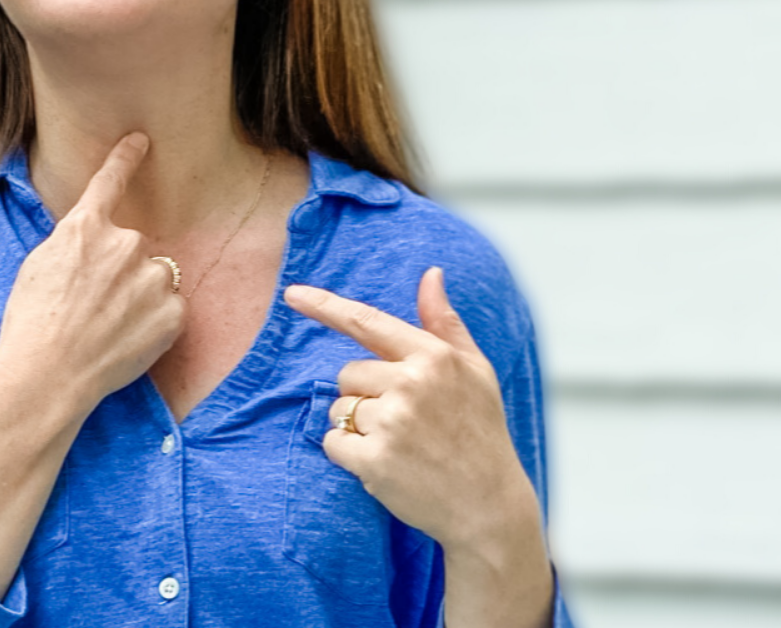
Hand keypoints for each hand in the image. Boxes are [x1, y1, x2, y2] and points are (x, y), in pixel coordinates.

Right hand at [0, 132, 185, 408]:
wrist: (48, 374)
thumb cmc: (31, 324)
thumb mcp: (39, 266)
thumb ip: (73, 244)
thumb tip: (90, 243)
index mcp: (86, 228)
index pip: (110, 182)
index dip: (126, 158)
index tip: (141, 140)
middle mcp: (126, 244)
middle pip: (135, 248)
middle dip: (123, 272)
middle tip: (96, 308)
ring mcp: (152, 278)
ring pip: (156, 278)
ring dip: (142, 296)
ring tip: (111, 328)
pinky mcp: (172, 313)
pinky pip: (171, 309)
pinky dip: (156, 324)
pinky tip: (128, 342)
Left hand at [284, 267, 552, 626]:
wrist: (488, 505)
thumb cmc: (481, 433)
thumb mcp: (475, 370)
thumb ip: (445, 323)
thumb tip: (431, 274)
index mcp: (433, 357)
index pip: (367, 322)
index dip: (324, 306)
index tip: (291, 293)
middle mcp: (411, 383)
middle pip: (347, 373)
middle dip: (365, 394)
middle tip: (405, 421)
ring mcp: (392, 422)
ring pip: (339, 408)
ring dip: (358, 426)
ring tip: (401, 444)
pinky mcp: (374, 459)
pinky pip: (333, 443)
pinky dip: (349, 455)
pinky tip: (385, 464)